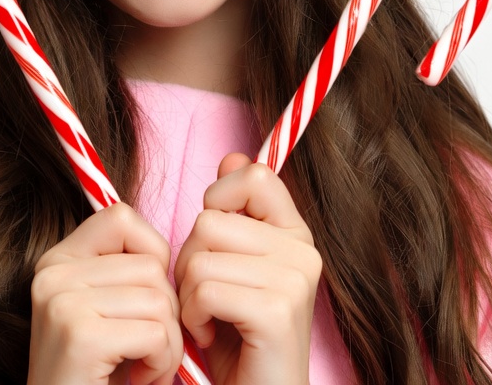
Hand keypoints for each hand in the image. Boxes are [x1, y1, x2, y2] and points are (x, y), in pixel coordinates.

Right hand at [28, 202, 183, 384]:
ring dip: (168, 343)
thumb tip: (180, 248)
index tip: (147, 298)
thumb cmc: (96, 374)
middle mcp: (52, 274)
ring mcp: (62, 303)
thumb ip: (124, 272)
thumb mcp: (101, 310)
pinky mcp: (80, 336)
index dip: (151, 252)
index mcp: (56, 260)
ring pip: (158, 299)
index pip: (120, 217)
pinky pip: (155, 332)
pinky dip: (162, 363)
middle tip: (149, 350)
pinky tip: (141, 380)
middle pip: (150, 266)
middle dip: (166, 313)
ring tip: (145, 367)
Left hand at [174, 153, 321, 384]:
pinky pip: (206, 288)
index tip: (214, 238)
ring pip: (202, 253)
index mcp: (294, 234)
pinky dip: (193, 316)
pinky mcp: (278, 311)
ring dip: (188, 292)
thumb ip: (232, 213)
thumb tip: (232, 156)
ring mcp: (296, 281)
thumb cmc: (234, 336)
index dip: (221, 195)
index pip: (257, 174)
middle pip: (211, 218)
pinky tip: (210, 336)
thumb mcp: (228, 266)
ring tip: (209, 317)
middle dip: (190, 259)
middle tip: (207, 297)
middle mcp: (303, 252)